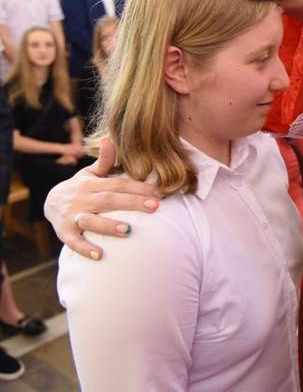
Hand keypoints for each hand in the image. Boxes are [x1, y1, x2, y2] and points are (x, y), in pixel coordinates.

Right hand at [43, 139, 160, 259]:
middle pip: (109, 200)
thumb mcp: (90, 173)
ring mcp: (73, 216)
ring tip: (128, 230)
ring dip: (109, 226)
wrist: (49, 203)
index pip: (119, 184)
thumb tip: (110, 139)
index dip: (139, 188)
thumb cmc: (80, 188)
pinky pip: (74, 242)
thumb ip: (105, 160)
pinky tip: (99, 255)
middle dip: (133, 203)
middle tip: (155, 207)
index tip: (160, 193)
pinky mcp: (65, 233)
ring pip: (91, 221)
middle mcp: (82, 199)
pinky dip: (85, 249)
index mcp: (91, 183)